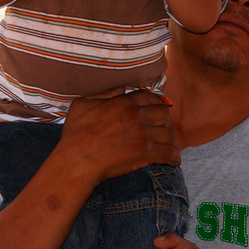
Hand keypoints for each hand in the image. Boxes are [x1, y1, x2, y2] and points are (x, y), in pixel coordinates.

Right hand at [57, 89, 179, 183]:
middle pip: (163, 113)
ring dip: (171, 140)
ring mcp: (143, 134)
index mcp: (124, 103)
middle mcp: (137, 116)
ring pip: (169, 133)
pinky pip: (168, 153)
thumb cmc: (75, 134)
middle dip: (165, 120)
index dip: (157, 101)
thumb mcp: (83, 104)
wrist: (77, 159)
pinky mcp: (146, 153)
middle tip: (164, 127)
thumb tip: (120, 88)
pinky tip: (173, 160)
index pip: (149, 97)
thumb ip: (104, 94)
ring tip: (170, 145)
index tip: (160, 107)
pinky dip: (174, 157)